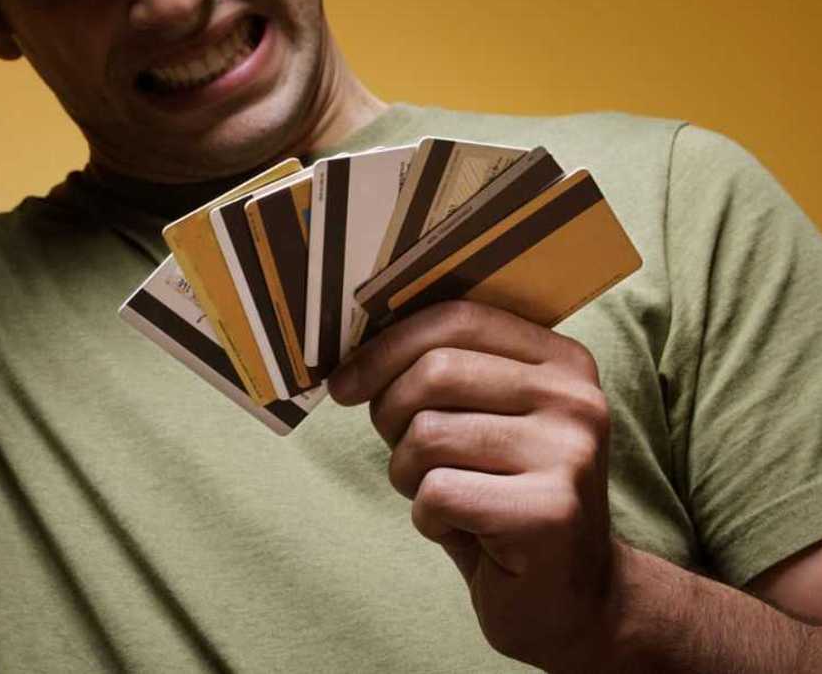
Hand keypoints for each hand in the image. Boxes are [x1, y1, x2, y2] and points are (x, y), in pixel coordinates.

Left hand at [330, 301, 618, 670]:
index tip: (343, 384)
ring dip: (408, 475)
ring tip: (444, 499)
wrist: (572, 601)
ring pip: (427, 434)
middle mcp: (576, 399)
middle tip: (405, 457)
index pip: (458, 319)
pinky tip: (464, 531)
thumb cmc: (503, 499)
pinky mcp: (549, 512)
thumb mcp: (481, 423)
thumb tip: (352, 348)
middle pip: (435, 373)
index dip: (386, 347)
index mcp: (562, 361)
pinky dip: (427, 518)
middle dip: (391, 417)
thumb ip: (442, 376)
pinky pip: (436, 493)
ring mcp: (569, 455)